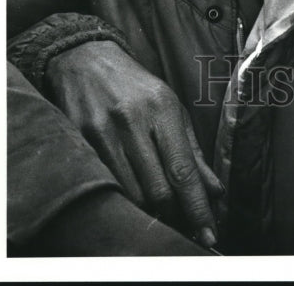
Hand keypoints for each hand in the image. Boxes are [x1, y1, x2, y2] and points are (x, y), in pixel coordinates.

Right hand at [45, 40, 223, 249]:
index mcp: (161, 108)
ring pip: (131, 194)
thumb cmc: (136, 87)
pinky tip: (132, 199)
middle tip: (185, 225)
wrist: (85, 60)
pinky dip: (123, 200)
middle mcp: (132, 120)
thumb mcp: (171, 108)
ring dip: (150, 213)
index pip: (182, 169)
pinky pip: (106, 186)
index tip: (209, 235)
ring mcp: (102, 132)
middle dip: (175, 215)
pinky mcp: (79, 142)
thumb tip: (214, 192)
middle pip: (157, 190)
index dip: (197, 208)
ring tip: (162, 213)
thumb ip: (193, 151)